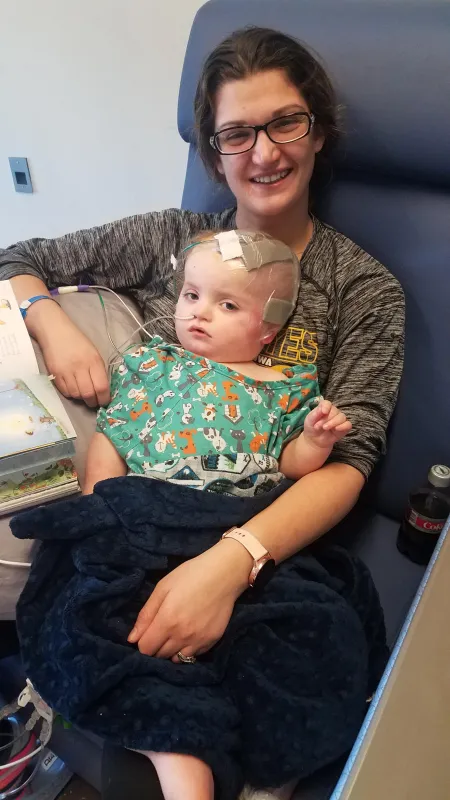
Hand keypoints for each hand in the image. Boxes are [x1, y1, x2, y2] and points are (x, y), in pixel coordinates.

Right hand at [37, 305, 109, 406]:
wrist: (54, 331)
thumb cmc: (77, 341)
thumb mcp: (94, 353)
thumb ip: (98, 370)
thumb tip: (102, 390)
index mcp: (94, 361)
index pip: (101, 387)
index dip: (105, 398)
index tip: (105, 401)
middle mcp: (80, 367)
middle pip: (88, 394)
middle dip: (93, 402)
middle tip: (94, 402)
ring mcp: (66, 371)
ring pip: (76, 395)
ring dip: (81, 398)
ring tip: (83, 393)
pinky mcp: (54, 374)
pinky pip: (65, 392)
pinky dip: (71, 394)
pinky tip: (73, 388)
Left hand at [127, 540, 251, 660]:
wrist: (224, 573)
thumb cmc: (190, 575)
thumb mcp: (163, 588)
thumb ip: (146, 615)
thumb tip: (132, 639)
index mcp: (167, 621)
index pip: (145, 649)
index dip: (142, 642)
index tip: (146, 632)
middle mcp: (182, 636)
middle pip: (159, 656)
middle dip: (155, 646)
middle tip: (160, 630)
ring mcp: (198, 641)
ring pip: (176, 659)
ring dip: (170, 650)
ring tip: (174, 634)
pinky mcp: (212, 641)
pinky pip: (193, 656)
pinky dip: (187, 649)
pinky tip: (189, 634)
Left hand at [303, 399, 351, 448]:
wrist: (314, 440)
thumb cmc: (311, 428)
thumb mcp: (310, 420)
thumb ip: (316, 413)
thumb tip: (323, 408)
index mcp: (324, 408)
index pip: (327, 403)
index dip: (326, 407)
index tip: (324, 412)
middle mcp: (333, 412)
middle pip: (334, 411)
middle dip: (326, 419)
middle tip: (317, 426)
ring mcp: (339, 420)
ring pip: (342, 417)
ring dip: (333, 423)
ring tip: (325, 428)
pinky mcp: (344, 428)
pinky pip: (348, 425)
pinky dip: (343, 426)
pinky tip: (336, 429)